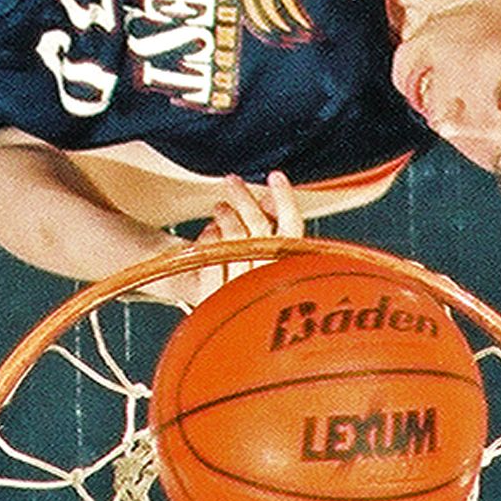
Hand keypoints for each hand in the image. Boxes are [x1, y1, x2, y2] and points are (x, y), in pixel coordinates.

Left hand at [155, 172, 305, 307]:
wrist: (218, 324)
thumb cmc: (245, 283)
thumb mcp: (263, 252)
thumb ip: (270, 227)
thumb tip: (270, 196)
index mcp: (290, 274)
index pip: (291, 229)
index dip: (284, 200)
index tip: (275, 176)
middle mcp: (269, 287)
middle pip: (258, 229)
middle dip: (244, 200)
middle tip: (232, 182)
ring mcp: (240, 294)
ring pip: (234, 240)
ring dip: (225, 217)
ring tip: (220, 208)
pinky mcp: (213, 300)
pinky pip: (210, 258)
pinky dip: (209, 240)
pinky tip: (209, 233)